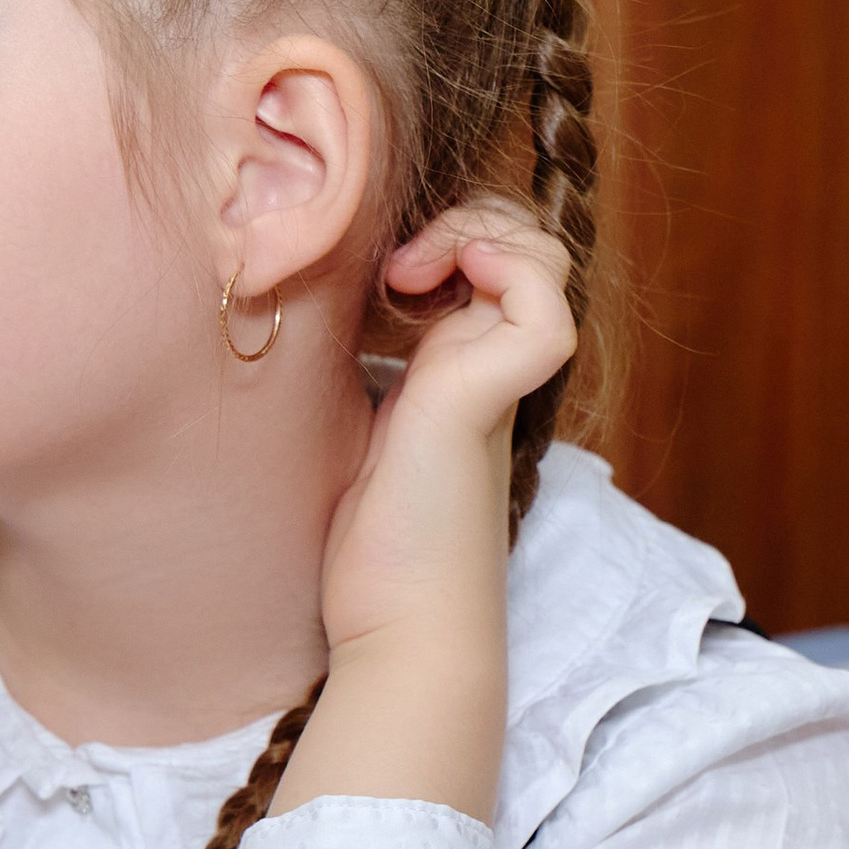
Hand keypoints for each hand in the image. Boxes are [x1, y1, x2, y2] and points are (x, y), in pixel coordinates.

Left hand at [274, 200, 574, 826]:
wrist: (391, 630)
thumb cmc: (365, 550)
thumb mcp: (350, 430)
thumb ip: (356, 369)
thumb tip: (301, 298)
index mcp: (461, 368)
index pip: (492, 257)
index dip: (448, 232)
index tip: (374, 269)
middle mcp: (490, 366)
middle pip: (527, 242)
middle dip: (467, 217)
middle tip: (392, 265)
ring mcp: (497, 382)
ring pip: (547, 257)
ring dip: (481, 233)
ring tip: (406, 272)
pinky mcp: (486, 402)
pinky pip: (545, 312)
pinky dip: (502, 275)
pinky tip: (421, 290)